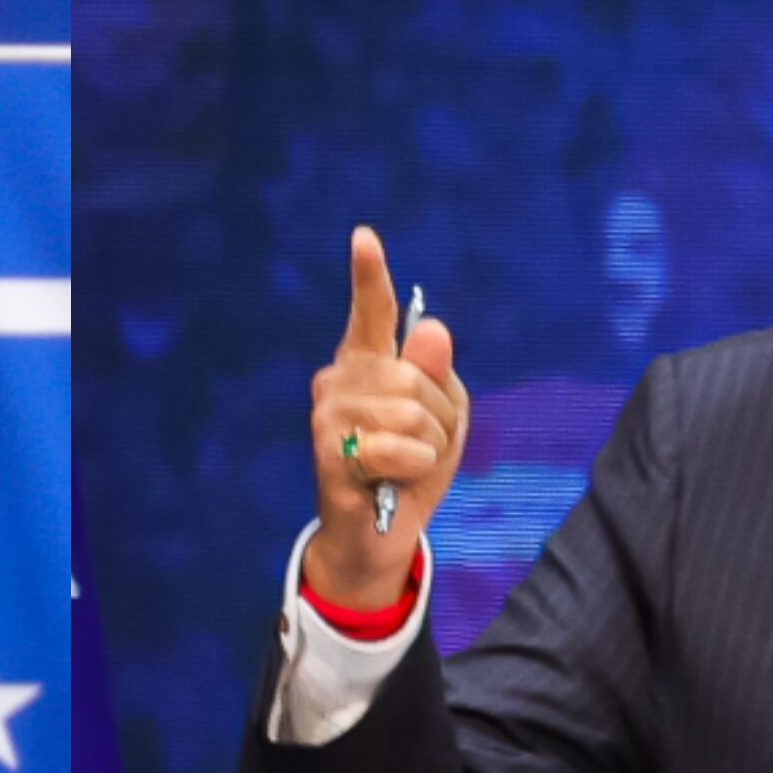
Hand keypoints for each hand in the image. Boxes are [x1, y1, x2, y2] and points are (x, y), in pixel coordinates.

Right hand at [302, 224, 468, 617]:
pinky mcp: (329, 452)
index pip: (370, 311)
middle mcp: (338, 379)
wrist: (380, 535)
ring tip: (406, 465)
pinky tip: (391, 482)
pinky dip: (411, 469)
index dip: (369, 274)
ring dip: (428, 446)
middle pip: (415, 376)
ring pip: (411, 411)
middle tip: (420, 447)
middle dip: (438, 416)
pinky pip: (398, 447)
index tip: (365, 237)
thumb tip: (431, 328)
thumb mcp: (444, 418)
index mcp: (367, 362)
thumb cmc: (411, 468)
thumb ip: (437, 374)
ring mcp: (328, 414)